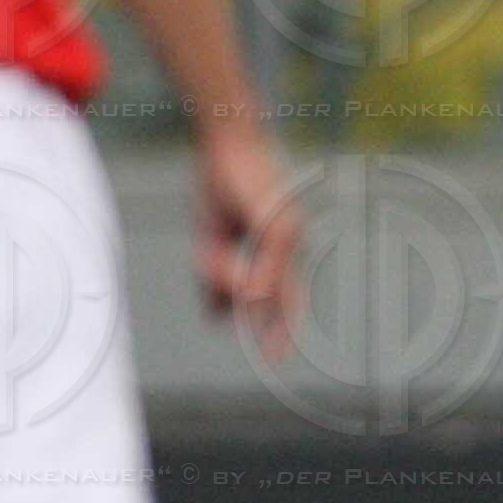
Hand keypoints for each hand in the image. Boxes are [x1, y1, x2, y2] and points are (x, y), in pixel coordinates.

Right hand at [196, 126, 301, 360]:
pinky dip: (262, 276)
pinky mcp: (277, 214)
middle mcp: (289, 241)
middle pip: (280, 291)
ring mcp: (287, 228)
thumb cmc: (220, 186)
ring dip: (242, 287)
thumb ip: (217, 277)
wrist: (224, 143)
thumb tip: (217, 317)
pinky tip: (253, 295)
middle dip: (280, 324)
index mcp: (277, 249)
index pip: (284, 294)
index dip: (281, 324)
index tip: (277, 355)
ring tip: (225, 271)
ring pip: (267, 274)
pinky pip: (270, 252)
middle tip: (276, 358)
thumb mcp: (212, 238)